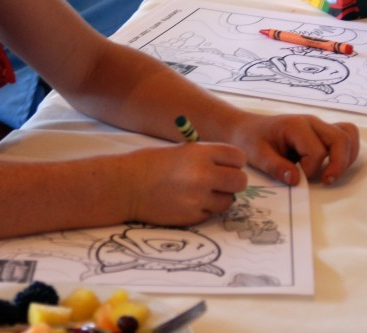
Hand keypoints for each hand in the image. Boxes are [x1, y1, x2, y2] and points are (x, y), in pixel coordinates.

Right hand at [124, 143, 247, 225]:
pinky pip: (211, 214)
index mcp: (201, 153)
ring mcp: (198, 198)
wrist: (126, 186)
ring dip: (219, 197)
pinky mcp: (192, 216)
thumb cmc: (151, 164)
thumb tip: (231, 169)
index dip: (234, 162)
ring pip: (228, 200)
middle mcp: (203, 175)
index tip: (227, 165)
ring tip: (199, 192)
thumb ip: (207, 157)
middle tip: (220, 182)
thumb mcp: (182, 150)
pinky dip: (204, 209)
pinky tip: (187, 201)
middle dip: (233, 182)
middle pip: (240, 181)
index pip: (238, 157)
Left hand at [229, 114, 358, 185]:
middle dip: (338, 164)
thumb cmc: (250, 139)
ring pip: (348, 134)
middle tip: (326, 181)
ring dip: (346, 157)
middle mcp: (311, 121)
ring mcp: (318, 124)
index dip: (311, 170)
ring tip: (331, 174)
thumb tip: (296, 180)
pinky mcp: (321, 130)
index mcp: (295, 125)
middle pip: (340, 139)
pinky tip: (334, 165)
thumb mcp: (257, 155)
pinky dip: (347, 150)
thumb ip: (276, 167)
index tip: (297, 178)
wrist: (245, 127)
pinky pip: (345, 134)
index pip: (317, 151)